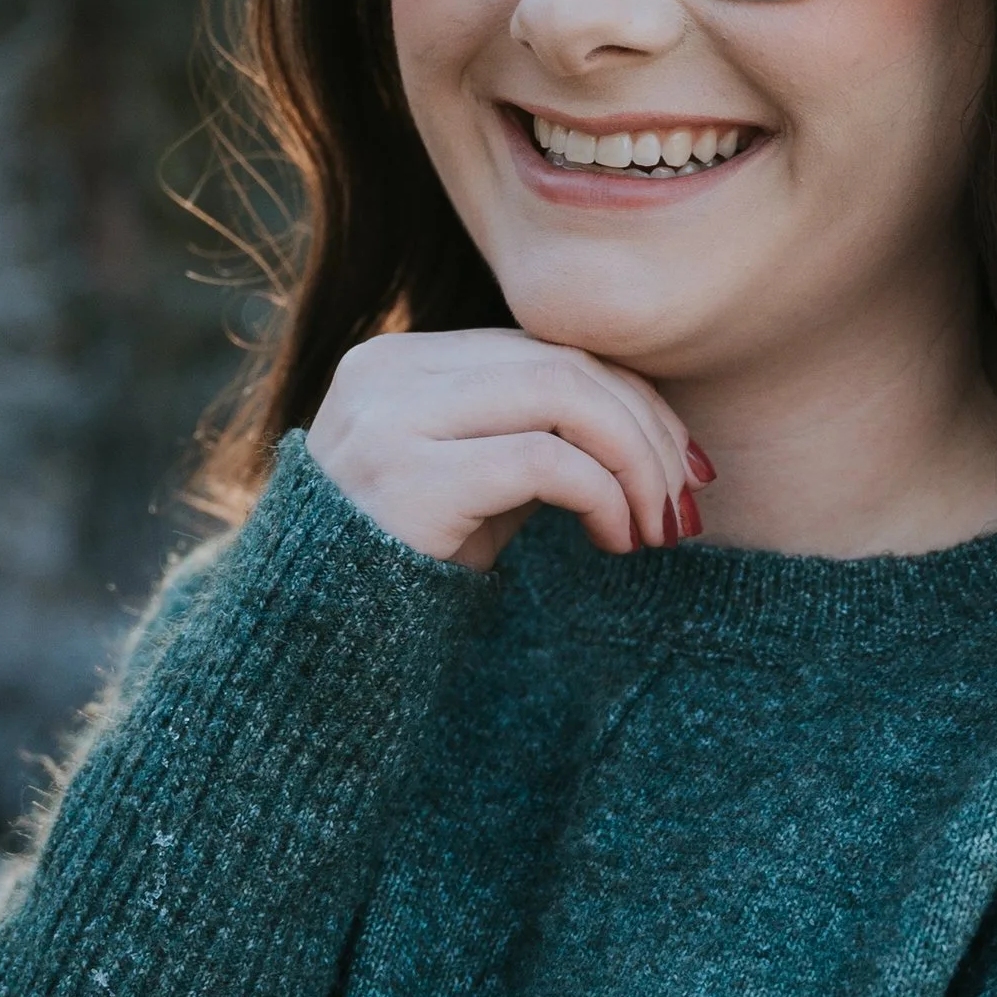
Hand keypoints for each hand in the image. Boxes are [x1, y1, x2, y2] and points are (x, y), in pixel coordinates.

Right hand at [305, 328, 711, 570]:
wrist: (311, 648)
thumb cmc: (404, 566)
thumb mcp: (472, 482)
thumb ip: (530, 432)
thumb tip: (649, 423)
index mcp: (401, 361)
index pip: (546, 347)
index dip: (631, 397)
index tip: (683, 462)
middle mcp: (388, 371)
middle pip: (563, 363)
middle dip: (647, 431)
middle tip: (684, 503)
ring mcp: (391, 419)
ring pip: (564, 396)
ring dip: (635, 463)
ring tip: (658, 527)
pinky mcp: (409, 477)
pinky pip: (545, 461)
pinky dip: (604, 495)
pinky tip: (616, 541)